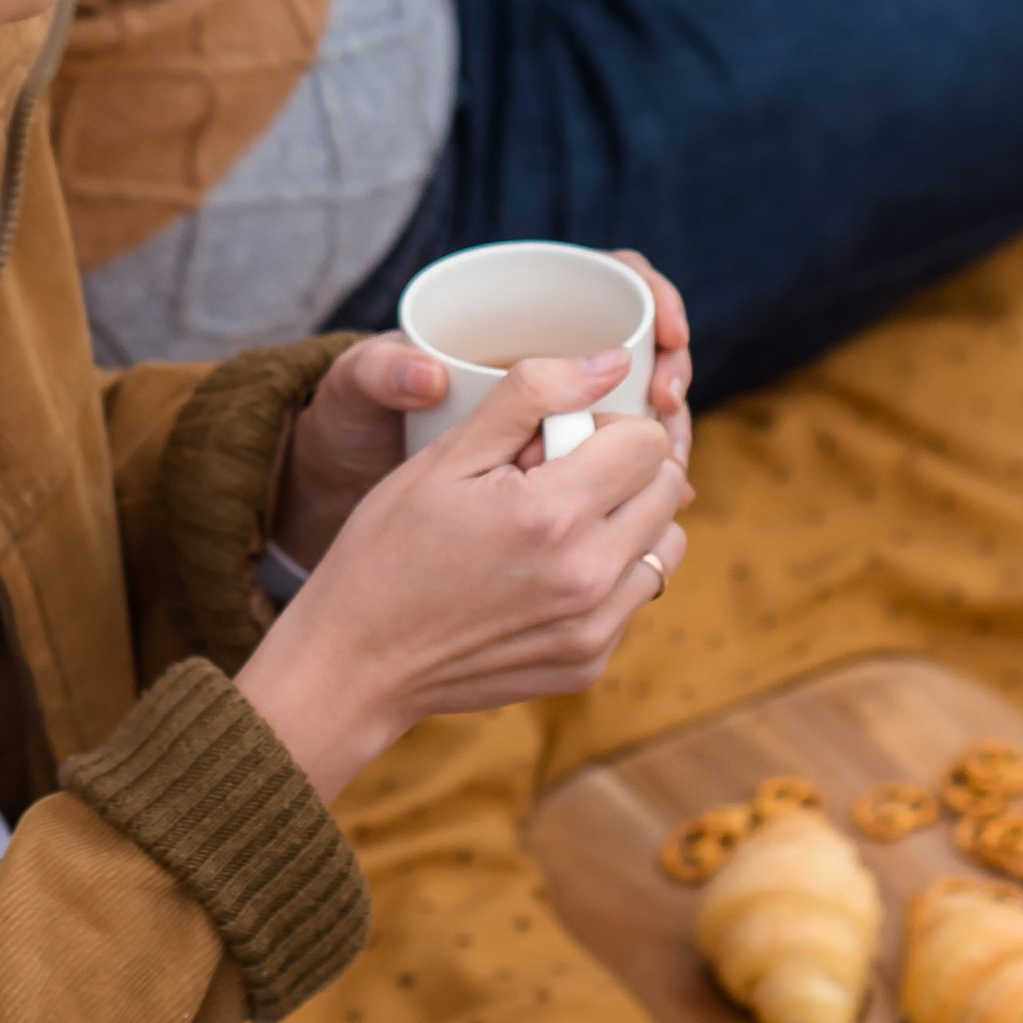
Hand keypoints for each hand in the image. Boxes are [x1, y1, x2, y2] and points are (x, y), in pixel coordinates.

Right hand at [239, 357, 692, 803]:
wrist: (357, 661)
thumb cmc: (389, 546)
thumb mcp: (447, 453)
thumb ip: (535, 393)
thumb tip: (613, 360)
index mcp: (555, 515)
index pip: (649, 441)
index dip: (603, 425)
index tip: (552, 440)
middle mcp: (589, 577)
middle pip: (666, 488)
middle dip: (620, 467)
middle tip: (550, 478)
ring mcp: (594, 629)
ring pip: (664, 544)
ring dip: (626, 521)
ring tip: (555, 525)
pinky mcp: (590, 662)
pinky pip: (634, 596)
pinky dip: (608, 574)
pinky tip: (543, 573)